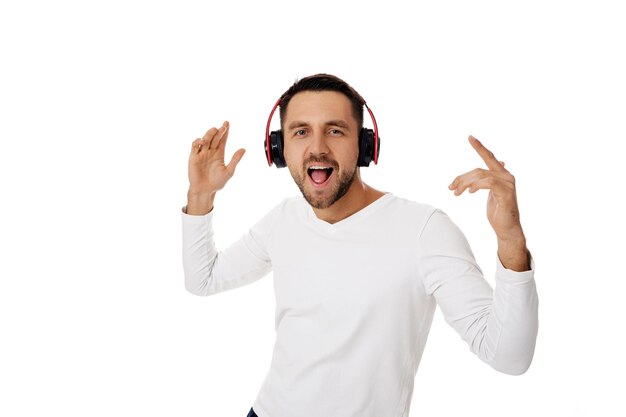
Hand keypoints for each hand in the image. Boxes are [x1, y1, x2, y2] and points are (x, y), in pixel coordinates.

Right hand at [187, 121, 245, 214]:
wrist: (205, 190)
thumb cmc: (217, 182)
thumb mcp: (229, 171)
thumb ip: (235, 160)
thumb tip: (244, 149)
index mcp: (219, 153)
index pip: (222, 140)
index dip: (225, 132)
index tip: (227, 123)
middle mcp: (210, 151)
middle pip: (214, 138)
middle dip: (219, 132)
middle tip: (223, 127)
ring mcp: (202, 153)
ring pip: (205, 140)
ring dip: (209, 134)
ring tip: (214, 130)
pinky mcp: (194, 157)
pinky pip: (194, 147)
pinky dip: (197, 142)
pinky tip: (202, 141)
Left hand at [448, 136, 528, 270]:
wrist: (507, 229)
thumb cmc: (498, 212)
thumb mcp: (490, 194)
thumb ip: (486, 181)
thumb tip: (485, 172)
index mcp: (502, 175)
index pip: (489, 157)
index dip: (479, 147)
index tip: (470, 137)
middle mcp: (507, 176)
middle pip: (478, 170)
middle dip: (462, 178)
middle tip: (451, 188)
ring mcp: (508, 184)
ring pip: (480, 176)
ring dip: (465, 184)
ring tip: (457, 193)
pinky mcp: (506, 194)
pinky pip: (489, 183)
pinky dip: (476, 186)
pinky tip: (469, 192)